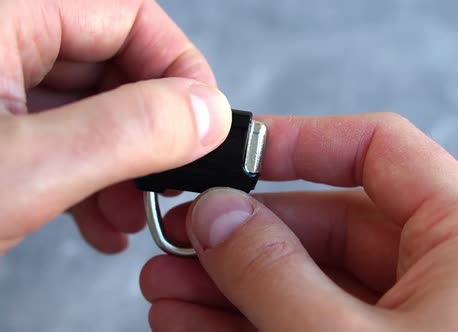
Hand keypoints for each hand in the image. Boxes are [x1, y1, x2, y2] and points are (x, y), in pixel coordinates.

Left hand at [0, 0, 231, 254]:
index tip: (203, 125)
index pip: (128, 13)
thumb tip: (208, 113)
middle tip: (166, 183)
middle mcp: (1, 37)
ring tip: (131, 216)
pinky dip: (86, 176)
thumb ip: (126, 132)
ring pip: (90, 105)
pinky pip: (58, 133)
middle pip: (113, 63)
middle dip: (150, 132)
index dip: (179, 68)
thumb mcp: (23, 169)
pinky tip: (99, 221)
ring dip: (122, 164)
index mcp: (5, 17)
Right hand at [140, 114, 457, 330]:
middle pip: (330, 223)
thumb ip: (273, 272)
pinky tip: (192, 323)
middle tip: (176, 239)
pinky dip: (251, 323)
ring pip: (310, 279)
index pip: (380, 150)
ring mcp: (413, 322)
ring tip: (166, 287)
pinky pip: (310, 324)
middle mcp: (445, 274)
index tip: (233, 154)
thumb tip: (217, 215)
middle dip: (244, 234)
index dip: (302, 142)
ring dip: (233, 283)